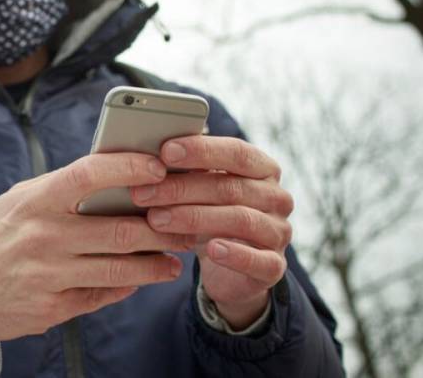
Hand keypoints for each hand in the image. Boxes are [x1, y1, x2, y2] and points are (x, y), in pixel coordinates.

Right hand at [0, 153, 192, 340]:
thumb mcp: (20, 200)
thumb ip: (64, 189)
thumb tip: (118, 175)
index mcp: (36, 200)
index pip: (90, 174)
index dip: (130, 167)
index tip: (160, 167)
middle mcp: (43, 236)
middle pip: (120, 229)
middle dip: (163, 228)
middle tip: (188, 224)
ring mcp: (48, 275)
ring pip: (120, 268)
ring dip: (156, 264)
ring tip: (174, 260)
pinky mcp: (52, 308)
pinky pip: (102, 295)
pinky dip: (126, 286)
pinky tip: (141, 279)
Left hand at [130, 135, 292, 329]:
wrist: (230, 271)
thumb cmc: (210, 217)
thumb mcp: (199, 192)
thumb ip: (187, 171)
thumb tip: (147, 153)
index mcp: (262, 169)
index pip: (236, 152)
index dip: (201, 151)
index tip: (165, 151)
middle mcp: (277, 197)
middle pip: (230, 187)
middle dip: (182, 189)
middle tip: (143, 193)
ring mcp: (279, 231)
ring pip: (240, 219)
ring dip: (194, 218)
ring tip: (156, 220)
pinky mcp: (275, 265)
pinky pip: (259, 260)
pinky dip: (234, 254)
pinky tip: (210, 250)